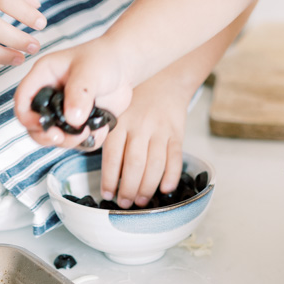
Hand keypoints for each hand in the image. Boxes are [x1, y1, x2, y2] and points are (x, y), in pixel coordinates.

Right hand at [14, 36, 133, 149]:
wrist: (125, 65)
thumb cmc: (103, 59)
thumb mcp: (90, 71)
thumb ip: (79, 94)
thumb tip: (73, 120)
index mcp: (43, 77)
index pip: (22, 100)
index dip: (26, 117)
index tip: (42, 126)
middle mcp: (49, 97)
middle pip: (35, 126)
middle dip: (47, 136)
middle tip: (61, 137)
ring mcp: (64, 112)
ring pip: (56, 137)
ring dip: (70, 141)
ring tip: (88, 130)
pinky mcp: (80, 122)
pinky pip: (79, 141)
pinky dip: (89, 140)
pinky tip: (102, 127)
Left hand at [100, 74, 190, 207]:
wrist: (166, 79)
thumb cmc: (135, 101)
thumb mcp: (116, 112)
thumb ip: (111, 137)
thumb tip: (108, 174)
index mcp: (120, 122)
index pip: (112, 155)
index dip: (109, 178)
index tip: (107, 194)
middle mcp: (140, 126)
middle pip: (134, 163)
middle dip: (129, 188)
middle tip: (125, 203)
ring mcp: (160, 130)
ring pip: (154, 164)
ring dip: (148, 187)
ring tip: (141, 201)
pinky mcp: (176, 133)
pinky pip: (175, 157)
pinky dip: (171, 176)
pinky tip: (165, 188)